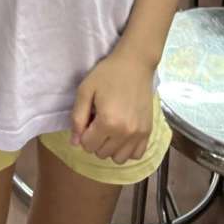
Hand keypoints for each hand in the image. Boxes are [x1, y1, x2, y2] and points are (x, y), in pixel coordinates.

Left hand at [70, 49, 154, 163]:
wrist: (135, 64)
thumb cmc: (107, 74)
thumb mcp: (85, 90)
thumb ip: (77, 117)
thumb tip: (74, 143)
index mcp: (108, 122)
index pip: (87, 145)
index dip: (83, 133)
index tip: (88, 118)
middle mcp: (125, 133)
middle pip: (102, 153)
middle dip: (95, 140)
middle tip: (97, 121)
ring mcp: (139, 134)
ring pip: (118, 159)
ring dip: (110, 148)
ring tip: (109, 129)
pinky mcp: (148, 132)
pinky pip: (136, 155)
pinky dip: (127, 150)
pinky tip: (122, 135)